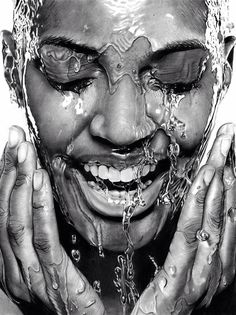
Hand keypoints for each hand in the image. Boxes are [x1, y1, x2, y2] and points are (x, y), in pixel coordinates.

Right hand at [0, 126, 105, 314]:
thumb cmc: (74, 294)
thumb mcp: (52, 261)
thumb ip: (43, 234)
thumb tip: (43, 196)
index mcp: (11, 261)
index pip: (2, 211)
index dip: (2, 178)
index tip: (10, 147)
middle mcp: (12, 267)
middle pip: (4, 211)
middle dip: (7, 172)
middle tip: (14, 137)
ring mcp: (28, 274)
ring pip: (16, 221)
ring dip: (18, 183)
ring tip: (24, 151)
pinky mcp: (52, 277)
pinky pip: (42, 237)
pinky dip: (38, 207)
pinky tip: (38, 181)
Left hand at [132, 123, 235, 314]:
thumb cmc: (164, 302)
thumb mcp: (181, 268)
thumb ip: (189, 242)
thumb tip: (192, 211)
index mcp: (216, 264)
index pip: (228, 217)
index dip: (231, 186)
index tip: (228, 157)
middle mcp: (215, 268)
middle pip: (226, 214)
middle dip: (227, 175)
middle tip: (227, 142)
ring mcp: (201, 275)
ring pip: (215, 222)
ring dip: (218, 188)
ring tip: (218, 157)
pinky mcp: (180, 279)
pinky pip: (191, 236)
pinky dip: (201, 209)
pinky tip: (205, 186)